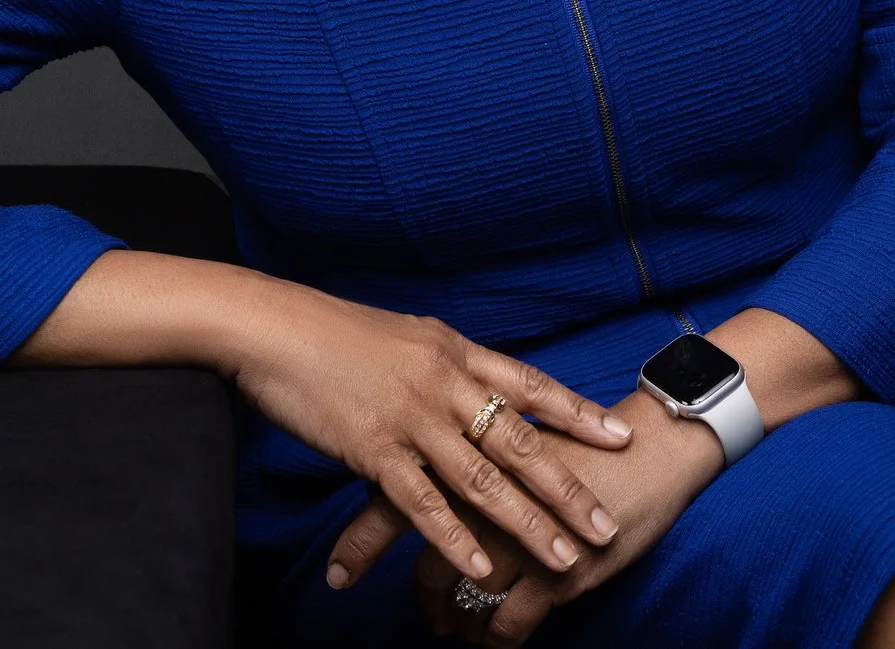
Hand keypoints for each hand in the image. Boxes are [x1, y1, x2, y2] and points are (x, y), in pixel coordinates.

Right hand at [230, 284, 632, 587]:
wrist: (273, 327)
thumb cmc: (333, 332)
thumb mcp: (405, 339)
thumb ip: (444, 365)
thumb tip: (475, 385)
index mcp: (454, 352)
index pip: (530, 385)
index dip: (577, 413)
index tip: (621, 437)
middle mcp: (444, 383)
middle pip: (520, 443)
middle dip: (569, 489)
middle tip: (607, 527)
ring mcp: (411, 417)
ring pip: (483, 479)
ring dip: (527, 524)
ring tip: (563, 560)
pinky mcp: (373, 448)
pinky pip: (423, 501)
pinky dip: (455, 537)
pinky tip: (480, 567)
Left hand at [376, 388, 723, 641]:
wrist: (656, 447)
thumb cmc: (583, 440)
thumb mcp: (516, 429)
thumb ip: (468, 442)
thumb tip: (422, 459)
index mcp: (470, 449)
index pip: (396, 492)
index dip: (361, 539)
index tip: (336, 571)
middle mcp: (485, 492)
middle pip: (418, 545)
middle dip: (386, 577)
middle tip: (362, 595)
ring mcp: (518, 535)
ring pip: (462, 591)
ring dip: (449, 617)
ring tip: (445, 628)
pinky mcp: (557, 571)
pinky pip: (510, 624)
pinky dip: (496, 639)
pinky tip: (492, 642)